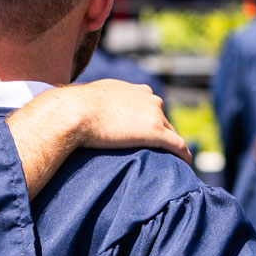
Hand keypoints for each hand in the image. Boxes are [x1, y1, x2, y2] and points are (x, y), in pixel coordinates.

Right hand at [12, 80, 192, 164]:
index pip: (149, 107)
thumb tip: (72, 114)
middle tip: (161, 153)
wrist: (73, 112)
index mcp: (132, 90)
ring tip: (173, 162)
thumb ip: (91, 107)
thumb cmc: (71, 110)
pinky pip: (178, 146)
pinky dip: (183, 155)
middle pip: (163, 119)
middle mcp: (148, 98)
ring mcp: (154, 115)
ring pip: (172, 133)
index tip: (146, 136)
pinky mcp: (156, 132)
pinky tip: (185, 165)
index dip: (148, 122)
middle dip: (163, 134)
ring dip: (173, 147)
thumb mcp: (85, 101)